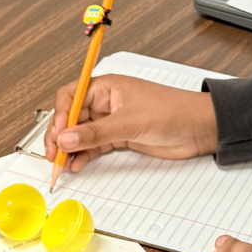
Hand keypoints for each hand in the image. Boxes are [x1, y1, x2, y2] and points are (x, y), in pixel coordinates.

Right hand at [44, 74, 217, 171]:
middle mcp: (107, 101)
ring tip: (61, 165)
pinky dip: (83, 155)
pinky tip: (76, 165)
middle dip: (60, 135)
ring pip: (81, 133)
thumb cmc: (172, 111)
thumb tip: (65, 138)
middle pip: (72, 116)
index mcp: (107, 87)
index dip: (60, 116)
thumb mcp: (130, 122)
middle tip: (53, 155)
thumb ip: (96, 133)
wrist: (198, 128)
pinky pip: (94, 145)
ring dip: (70, 148)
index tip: (57, 136)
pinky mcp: (120, 136)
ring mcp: (113, 119)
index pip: (71, 96)